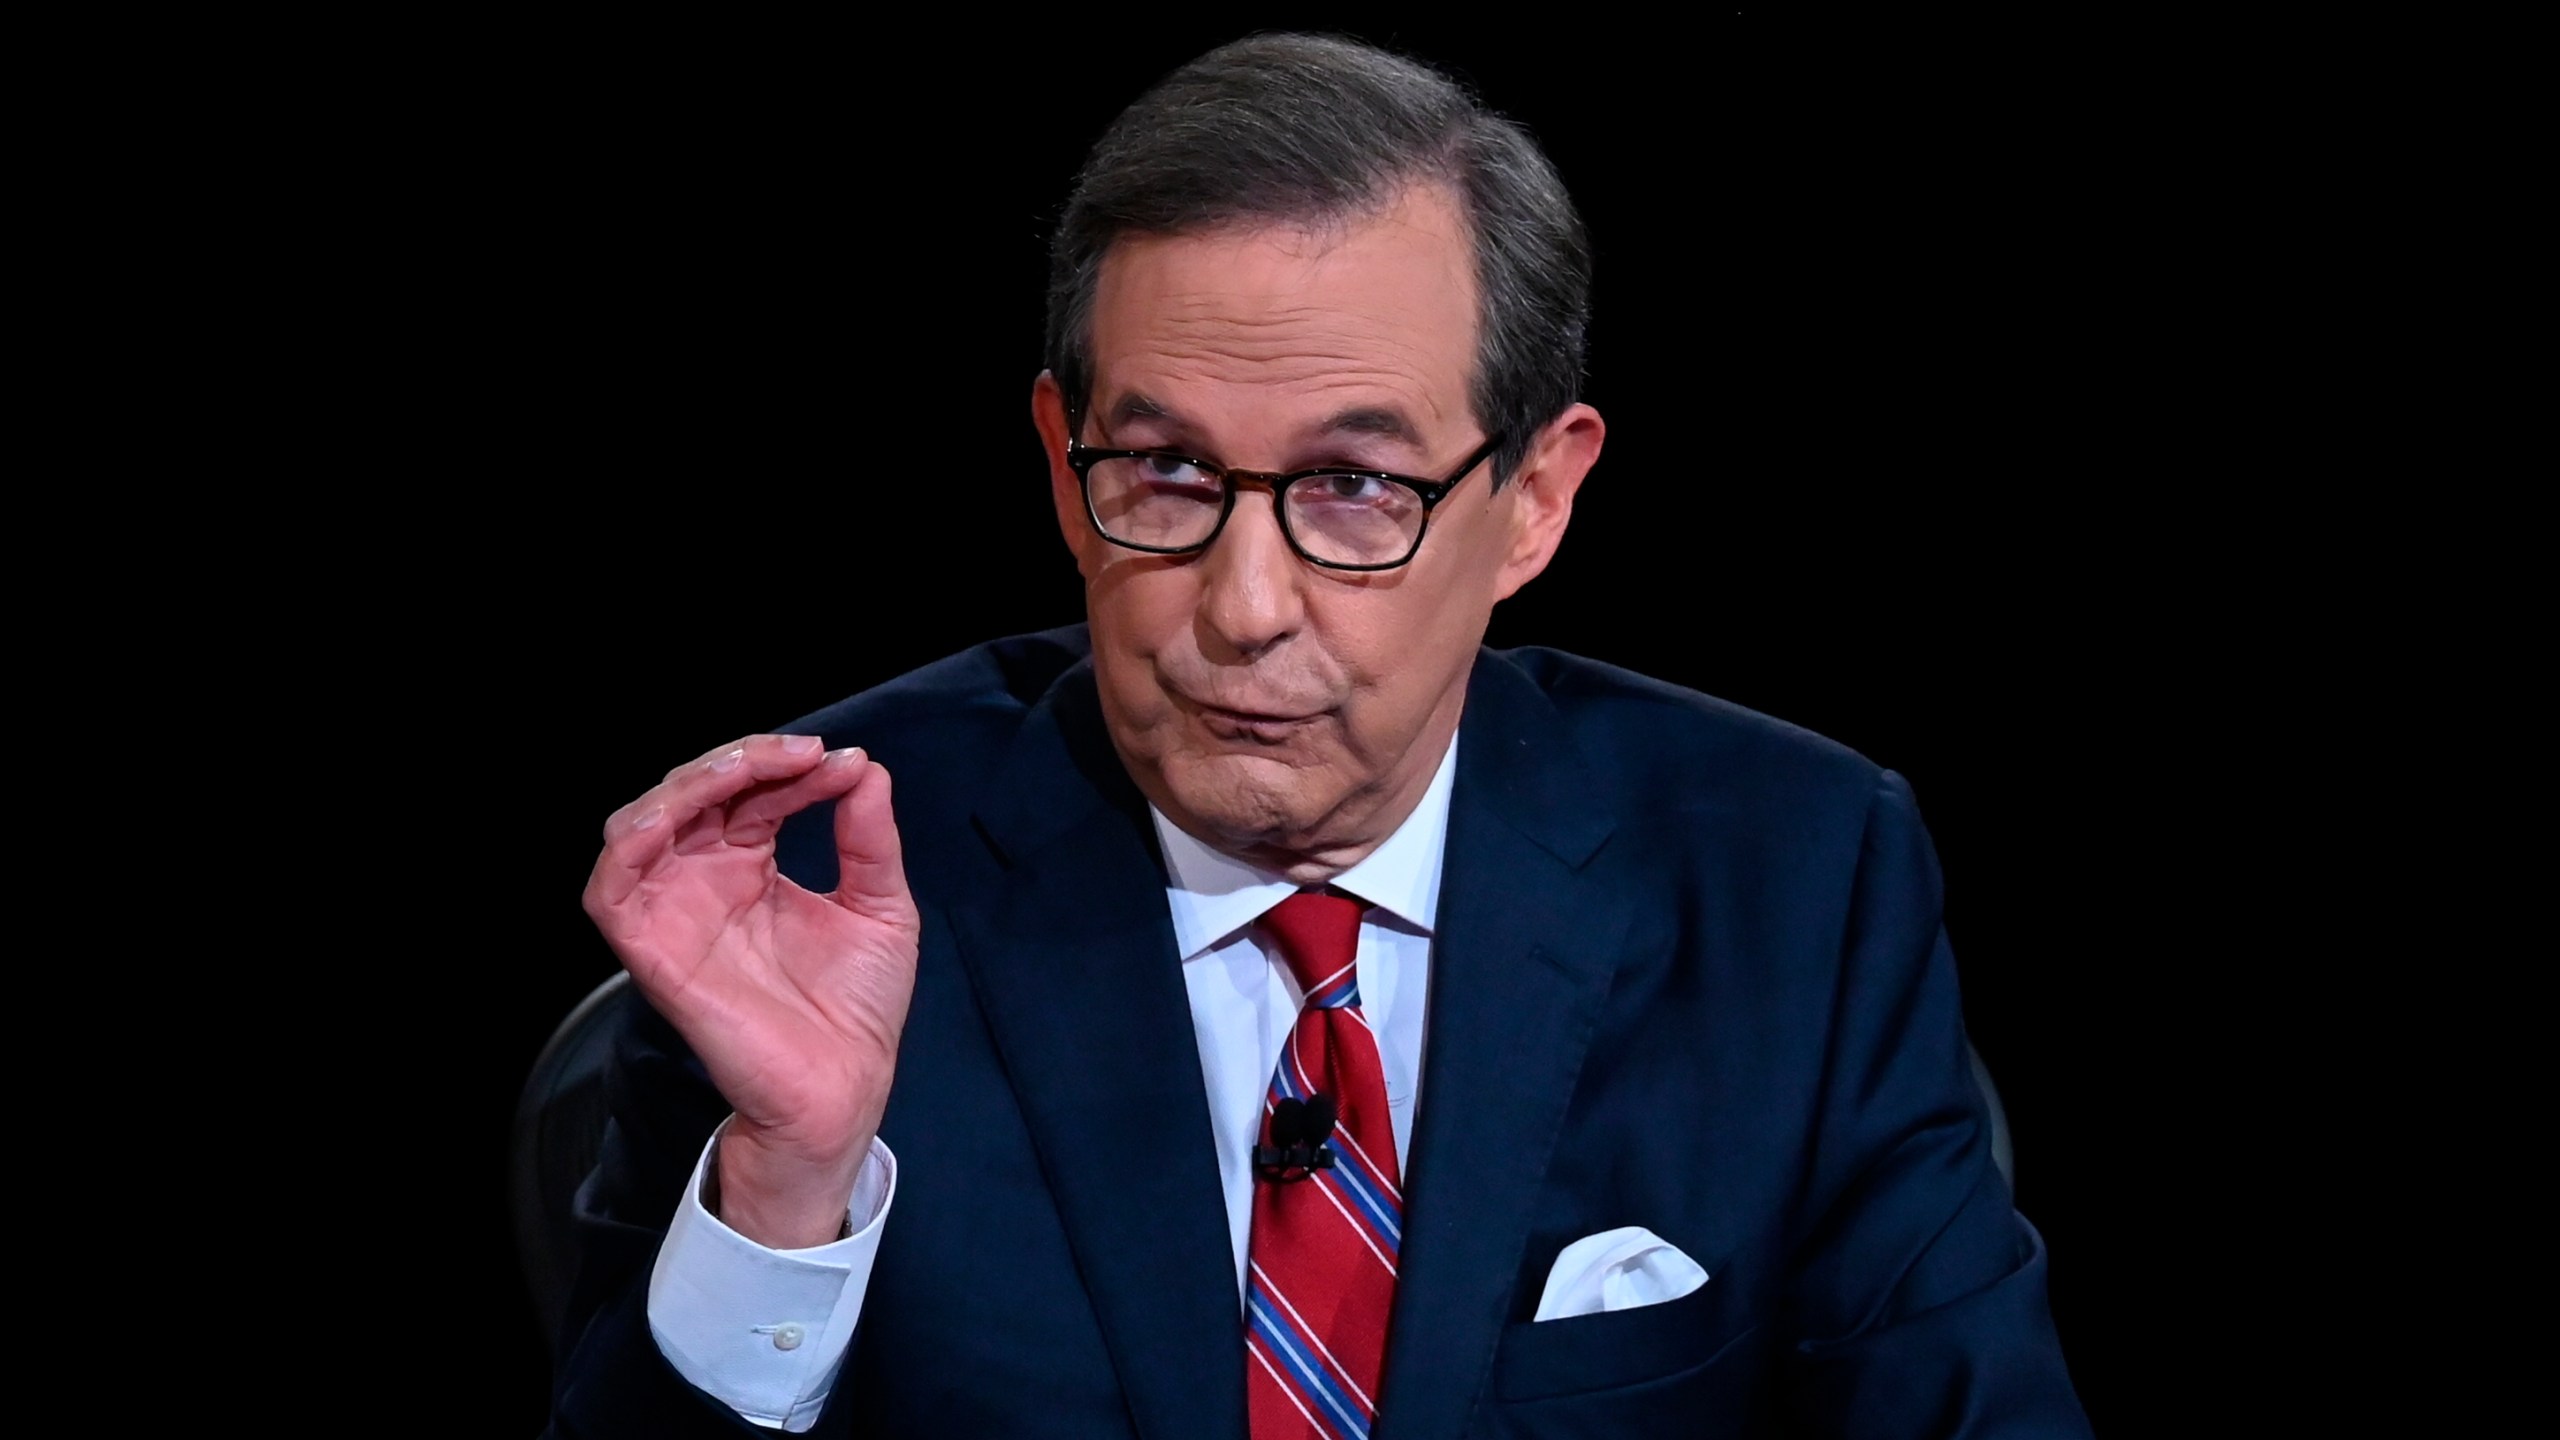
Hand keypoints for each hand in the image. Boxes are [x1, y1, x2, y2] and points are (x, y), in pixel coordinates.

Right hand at [583, 734, 919, 1246]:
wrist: (846, 1088)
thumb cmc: (856, 1009)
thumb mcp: (880, 904)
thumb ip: (868, 836)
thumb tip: (864, 768)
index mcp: (750, 866)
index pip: (750, 791)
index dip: (789, 766)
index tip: (844, 763)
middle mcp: (704, 883)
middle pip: (692, 792)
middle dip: (743, 758)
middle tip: (803, 754)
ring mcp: (675, 915)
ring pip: (640, 823)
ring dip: (687, 783)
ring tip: (746, 767)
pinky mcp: (653, 954)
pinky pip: (610, 890)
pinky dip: (633, 840)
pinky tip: (678, 814)